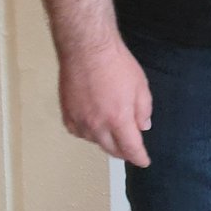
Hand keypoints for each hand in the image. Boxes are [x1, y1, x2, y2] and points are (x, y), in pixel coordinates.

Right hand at [58, 34, 152, 167]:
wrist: (88, 49)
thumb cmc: (117, 64)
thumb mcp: (141, 86)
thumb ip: (143, 110)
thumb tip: (142, 127)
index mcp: (119, 119)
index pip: (130, 149)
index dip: (139, 157)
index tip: (144, 161)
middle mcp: (97, 125)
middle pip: (111, 149)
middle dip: (123, 151)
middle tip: (131, 149)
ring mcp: (79, 120)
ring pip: (94, 141)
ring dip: (106, 140)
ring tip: (113, 131)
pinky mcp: (66, 113)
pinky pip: (78, 132)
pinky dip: (88, 133)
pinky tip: (94, 125)